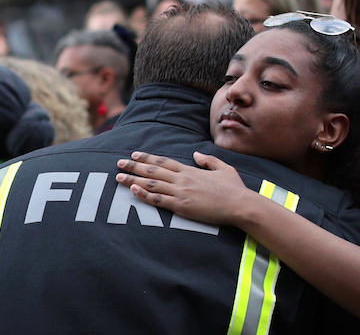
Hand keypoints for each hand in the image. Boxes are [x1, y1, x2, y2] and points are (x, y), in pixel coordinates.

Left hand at [115, 151, 256, 225]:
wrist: (240, 205)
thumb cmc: (234, 189)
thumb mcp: (223, 168)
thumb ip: (208, 160)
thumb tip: (196, 154)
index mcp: (191, 170)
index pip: (164, 161)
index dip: (147, 158)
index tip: (134, 155)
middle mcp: (183, 179)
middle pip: (153, 170)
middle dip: (133, 166)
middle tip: (119, 163)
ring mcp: (181, 192)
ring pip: (151, 184)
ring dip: (133, 180)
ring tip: (119, 177)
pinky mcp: (182, 206)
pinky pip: (158, 200)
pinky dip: (144, 195)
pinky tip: (133, 190)